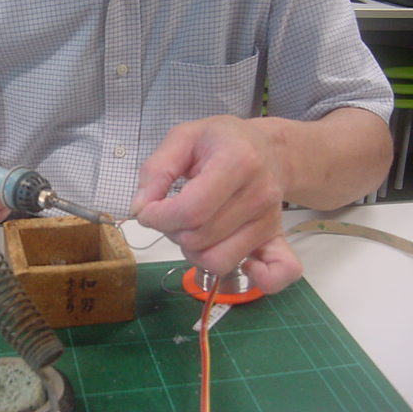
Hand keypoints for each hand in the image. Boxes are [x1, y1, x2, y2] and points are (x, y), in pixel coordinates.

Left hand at [130, 116, 301, 293]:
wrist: (268, 149)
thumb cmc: (223, 142)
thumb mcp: (183, 138)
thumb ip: (156, 169)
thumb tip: (141, 208)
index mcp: (237, 162)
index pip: (191, 211)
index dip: (158, 217)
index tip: (148, 209)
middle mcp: (259, 194)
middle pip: (199, 238)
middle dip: (172, 230)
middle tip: (174, 211)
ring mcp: (270, 220)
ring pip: (218, 262)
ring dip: (194, 251)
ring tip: (195, 227)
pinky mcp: (277, 239)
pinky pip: (277, 274)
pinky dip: (256, 279)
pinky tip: (239, 261)